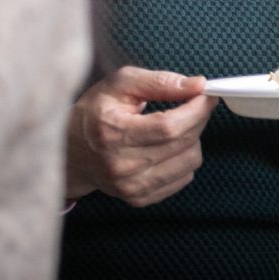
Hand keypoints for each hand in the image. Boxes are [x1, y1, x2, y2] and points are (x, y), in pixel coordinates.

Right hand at [64, 65, 219, 207]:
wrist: (72, 152)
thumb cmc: (96, 112)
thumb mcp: (121, 84)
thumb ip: (159, 81)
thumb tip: (197, 85)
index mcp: (113, 133)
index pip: (169, 126)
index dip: (196, 109)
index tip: (206, 95)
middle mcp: (121, 165)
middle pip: (182, 143)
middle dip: (198, 119)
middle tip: (193, 105)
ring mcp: (130, 186)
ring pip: (189, 162)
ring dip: (192, 139)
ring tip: (175, 127)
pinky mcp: (139, 198)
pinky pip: (184, 178)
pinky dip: (184, 158)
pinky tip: (167, 147)